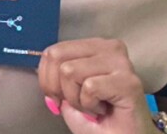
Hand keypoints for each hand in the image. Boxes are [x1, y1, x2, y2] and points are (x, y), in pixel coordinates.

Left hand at [38, 38, 157, 133]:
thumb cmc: (99, 120)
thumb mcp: (67, 93)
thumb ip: (53, 77)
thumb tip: (38, 69)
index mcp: (93, 46)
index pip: (52, 50)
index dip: (46, 78)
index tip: (58, 96)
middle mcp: (109, 48)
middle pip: (57, 56)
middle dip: (57, 87)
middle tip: (75, 103)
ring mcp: (121, 63)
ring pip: (70, 71)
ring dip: (76, 99)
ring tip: (93, 106)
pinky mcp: (128, 81)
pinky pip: (89, 87)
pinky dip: (89, 105)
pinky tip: (103, 110)